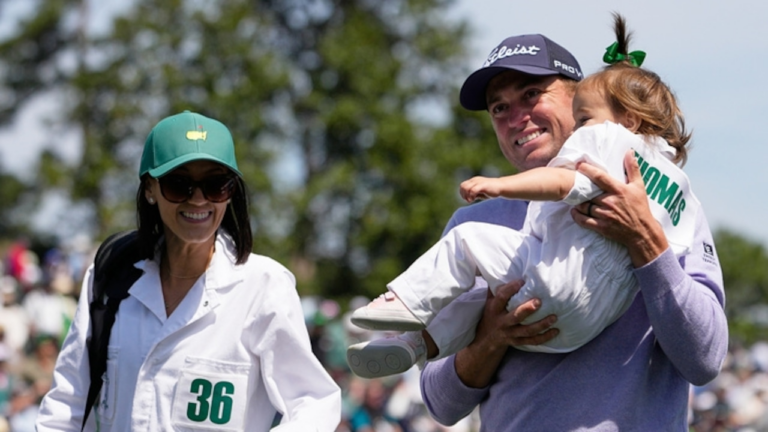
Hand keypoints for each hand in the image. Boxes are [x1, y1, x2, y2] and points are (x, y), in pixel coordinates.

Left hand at [460, 176, 503, 202]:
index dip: (462, 193)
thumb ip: (474, 194)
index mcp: (474, 181)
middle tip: (469, 200)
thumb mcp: (481, 192)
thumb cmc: (491, 190)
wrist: (502, 187)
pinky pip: (473, 190)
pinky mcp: (483, 185)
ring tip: (471, 200)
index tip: (467, 199)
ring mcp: (479, 182)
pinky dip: (471, 196)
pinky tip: (474, 199)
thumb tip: (467, 198)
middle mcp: (475, 180)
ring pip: (466, 188)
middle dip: (463, 195)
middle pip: (463, 186)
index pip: (462, 185)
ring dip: (466, 195)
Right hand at [475, 280, 558, 349]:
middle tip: (539, 302)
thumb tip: (506, 269)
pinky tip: (555, 331)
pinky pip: (532, 341)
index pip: (501, 297)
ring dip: (541, 324)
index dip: (510, 289)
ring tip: (554, 317)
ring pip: (527, 331)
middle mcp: (502, 322)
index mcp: (494, 309)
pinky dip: (544, 337)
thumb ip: (497, 288)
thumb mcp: (489, 301)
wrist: (485, 340)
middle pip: (515, 316)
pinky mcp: (517, 341)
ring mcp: (510, 333)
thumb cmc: (491, 315)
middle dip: (527, 310)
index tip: (522, 281)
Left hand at [570, 150, 667, 266]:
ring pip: (584, 206)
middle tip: (575, 186)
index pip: (599, 177)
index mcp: (619, 190)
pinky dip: (576, 216)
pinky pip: (583, 220)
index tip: (578, 165)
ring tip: (576, 199)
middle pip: (588, 192)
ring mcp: (605, 215)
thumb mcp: (639, 186)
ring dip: (578, 202)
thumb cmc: (640, 208)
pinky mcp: (601, 227)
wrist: (642, 232)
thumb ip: (632, 168)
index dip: (587, 169)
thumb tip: (629, 151)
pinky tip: (575, 211)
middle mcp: (610, 202)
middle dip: (581, 189)